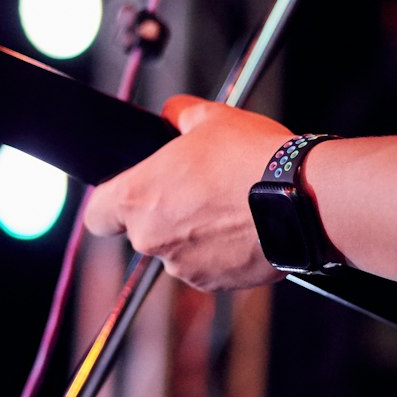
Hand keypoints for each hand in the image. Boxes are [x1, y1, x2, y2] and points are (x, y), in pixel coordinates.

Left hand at [83, 94, 291, 291]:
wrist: (299, 200)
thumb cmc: (250, 158)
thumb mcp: (211, 117)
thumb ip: (180, 115)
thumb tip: (173, 113)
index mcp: (138, 198)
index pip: (97, 215)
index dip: (110, 204)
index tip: (128, 194)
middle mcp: (152, 239)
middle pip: (142, 231)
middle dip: (165, 213)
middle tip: (197, 190)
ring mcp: (183, 266)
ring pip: (176, 250)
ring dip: (193, 234)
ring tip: (227, 207)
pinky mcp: (215, 283)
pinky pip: (207, 267)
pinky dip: (220, 252)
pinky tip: (243, 226)